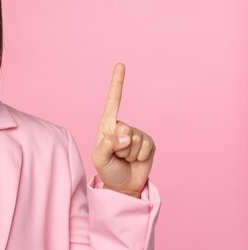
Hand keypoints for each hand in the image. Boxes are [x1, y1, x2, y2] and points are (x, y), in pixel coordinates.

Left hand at [91, 63, 155, 197]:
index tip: (120, 64)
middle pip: (125, 128)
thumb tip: (125, 136)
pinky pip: (146, 146)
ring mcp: (137, 134)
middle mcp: (122, 126)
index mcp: (107, 125)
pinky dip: (140, 157)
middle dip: (120, 146)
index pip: (113, 101)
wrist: (124, 185)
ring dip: (129, 154)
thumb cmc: (108, 169)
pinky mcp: (149, 143)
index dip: (117, 83)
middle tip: (117, 156)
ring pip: (136, 140)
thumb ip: (108, 145)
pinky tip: (136, 160)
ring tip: (125, 159)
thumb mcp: (100, 158)